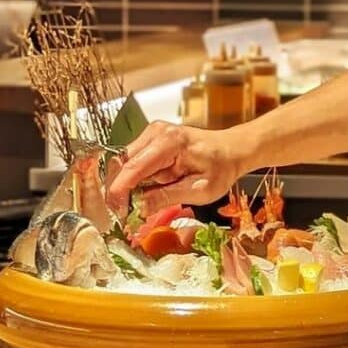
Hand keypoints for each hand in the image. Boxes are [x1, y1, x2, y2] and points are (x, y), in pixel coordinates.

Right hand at [107, 122, 244, 214]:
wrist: (231, 150)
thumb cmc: (220, 167)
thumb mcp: (200, 190)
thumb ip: (168, 197)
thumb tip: (139, 207)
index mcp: (170, 142)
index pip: (133, 168)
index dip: (119, 192)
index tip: (116, 212)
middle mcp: (156, 132)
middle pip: (122, 164)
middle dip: (120, 190)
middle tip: (125, 214)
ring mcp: (151, 134)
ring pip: (124, 164)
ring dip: (128, 185)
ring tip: (139, 204)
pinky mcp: (150, 140)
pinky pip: (132, 162)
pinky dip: (134, 180)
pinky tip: (146, 191)